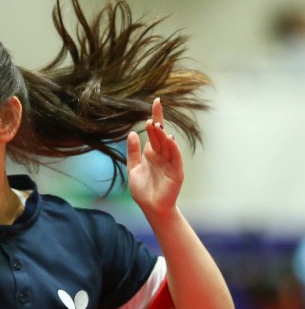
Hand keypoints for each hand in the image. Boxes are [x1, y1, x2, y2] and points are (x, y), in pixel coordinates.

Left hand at [127, 98, 182, 218]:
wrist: (151, 208)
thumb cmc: (143, 190)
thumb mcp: (133, 168)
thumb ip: (133, 152)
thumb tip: (132, 134)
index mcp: (151, 153)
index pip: (154, 131)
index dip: (156, 116)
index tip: (156, 101)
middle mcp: (162, 155)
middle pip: (160, 136)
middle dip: (156, 125)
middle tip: (151, 115)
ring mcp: (170, 163)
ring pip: (167, 145)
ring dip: (162, 135)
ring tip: (156, 124)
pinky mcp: (176, 172)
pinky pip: (174, 158)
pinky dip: (172, 148)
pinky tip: (169, 139)